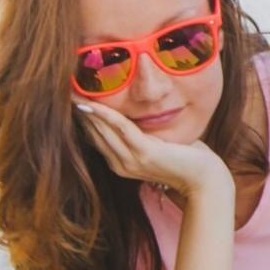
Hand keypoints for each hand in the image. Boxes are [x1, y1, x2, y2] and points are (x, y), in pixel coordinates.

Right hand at [75, 101, 230, 201]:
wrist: (205, 179)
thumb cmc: (186, 159)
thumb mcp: (157, 144)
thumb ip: (142, 134)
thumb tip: (135, 115)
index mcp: (121, 163)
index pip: (95, 138)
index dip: (83, 118)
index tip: (71, 99)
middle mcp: (121, 164)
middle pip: (93, 133)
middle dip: (80, 112)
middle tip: (64, 90)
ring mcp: (131, 161)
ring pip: (102, 130)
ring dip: (87, 110)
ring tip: (72, 93)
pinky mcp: (144, 153)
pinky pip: (120, 129)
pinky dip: (106, 115)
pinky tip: (93, 104)